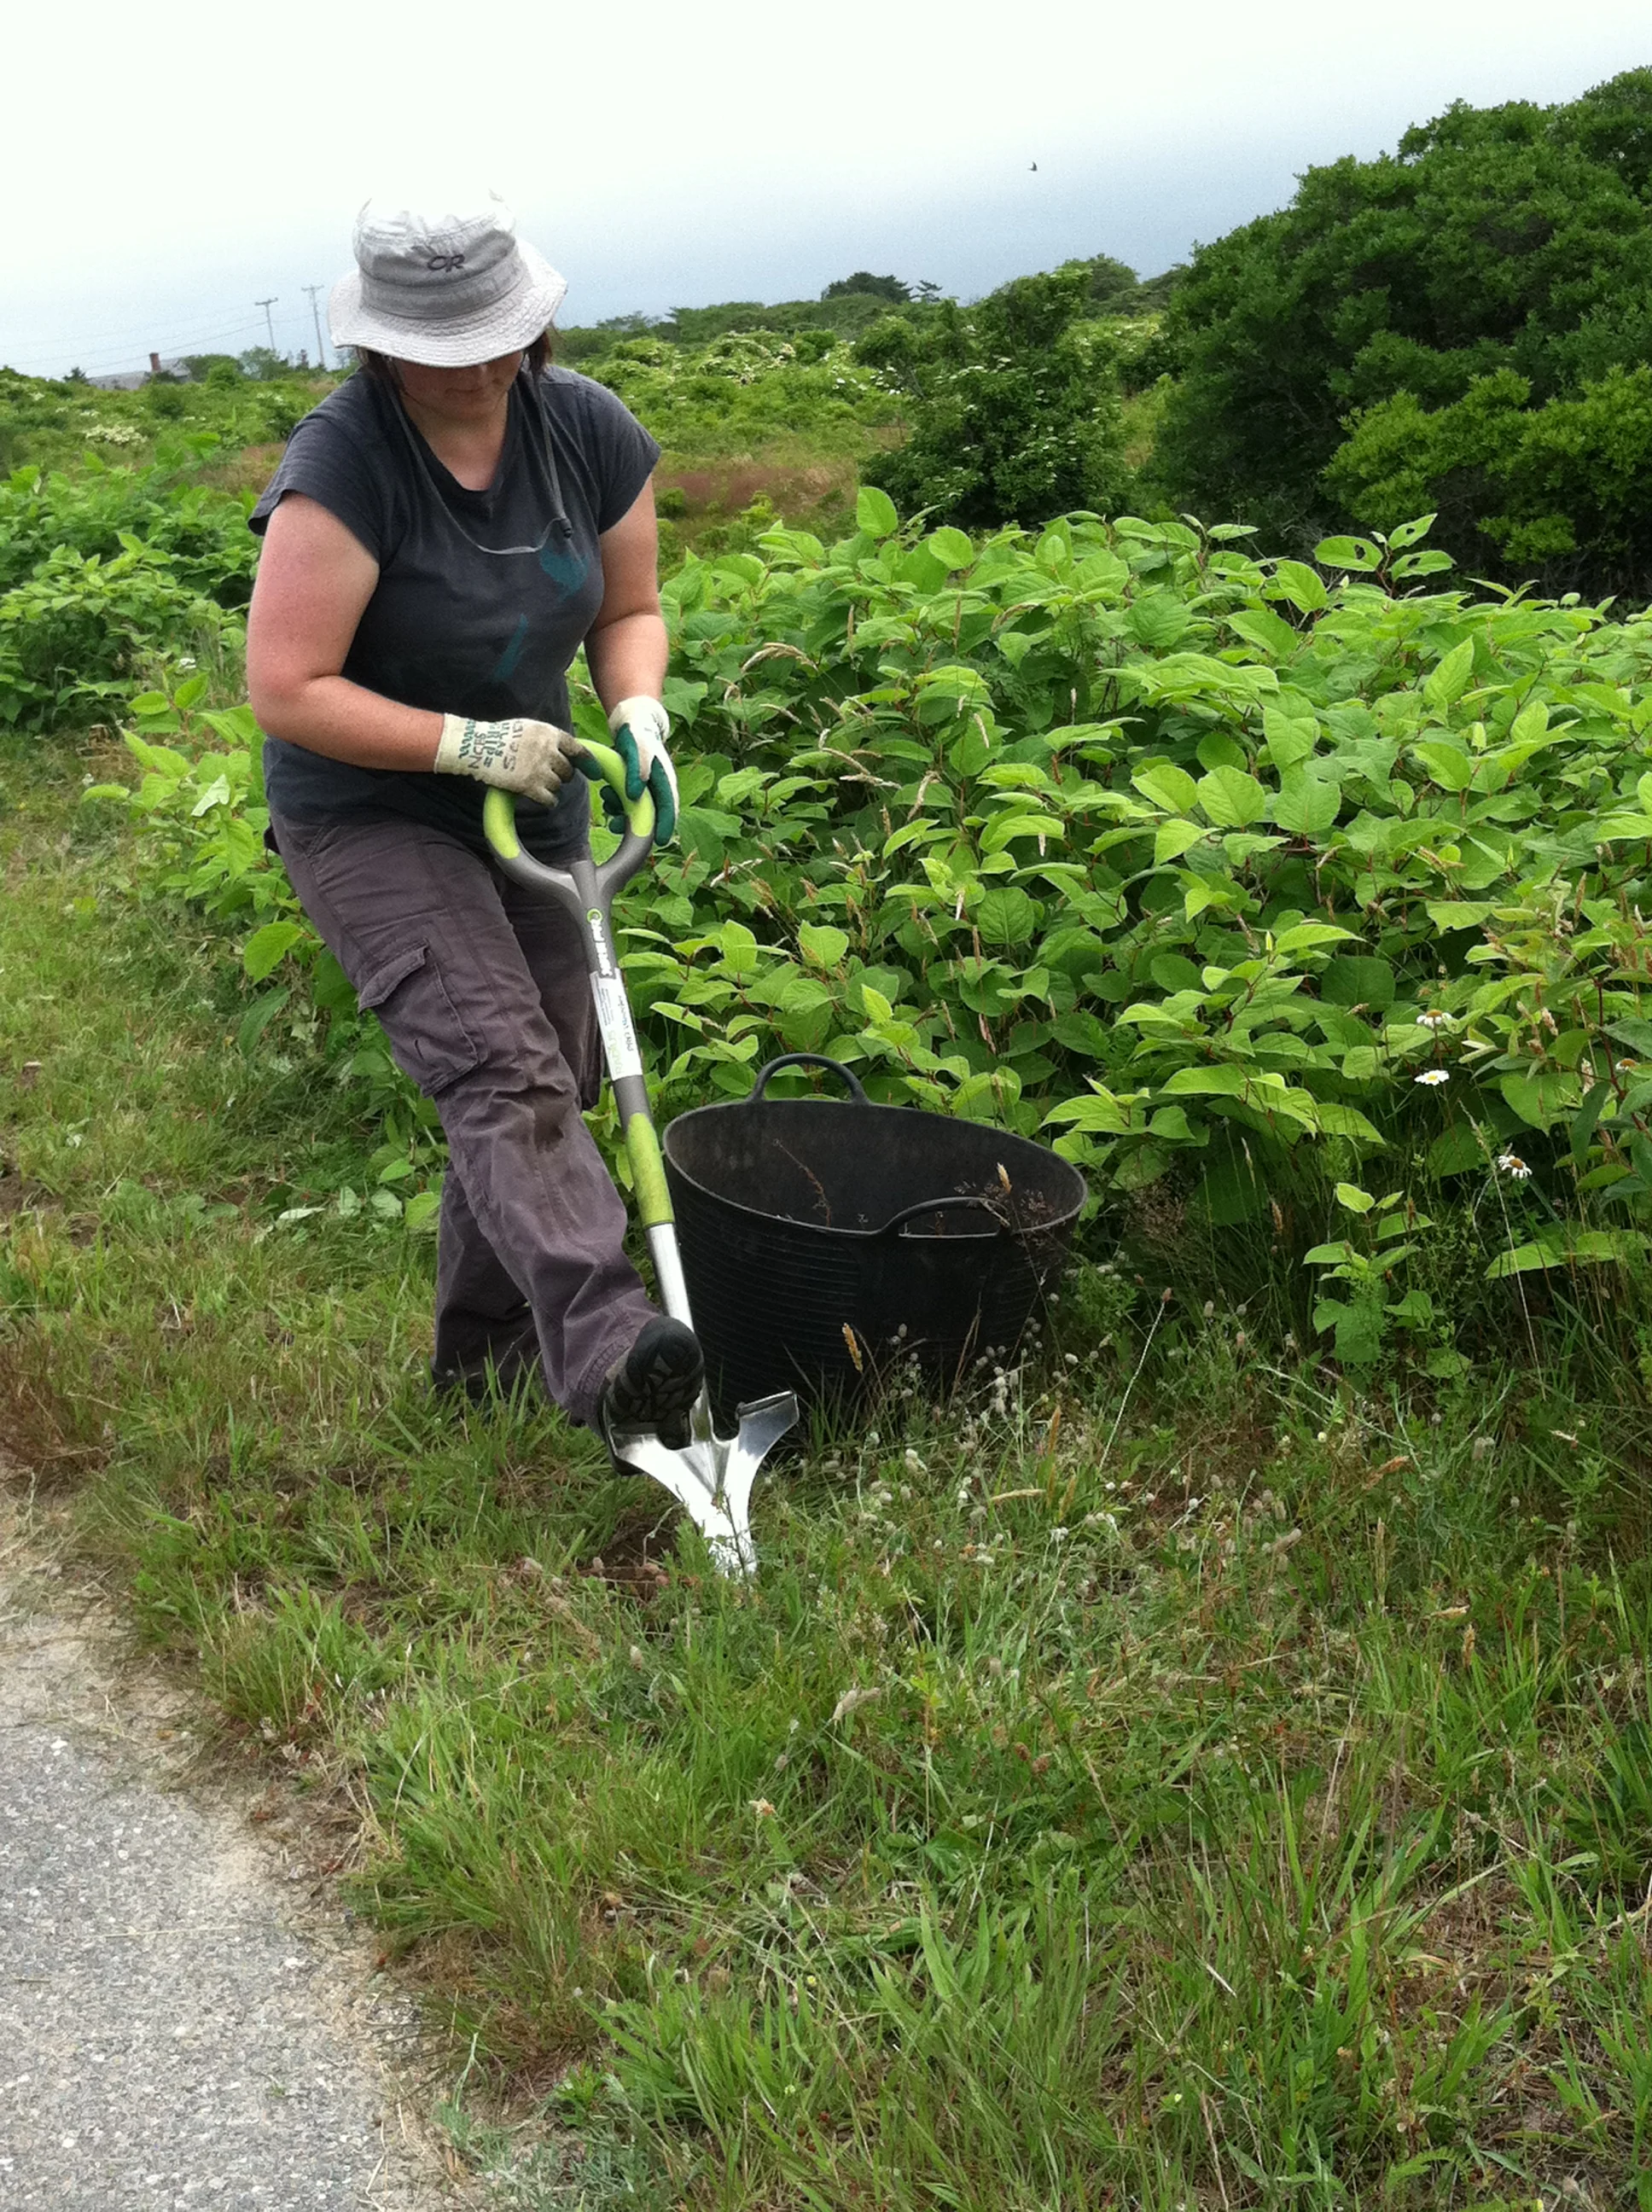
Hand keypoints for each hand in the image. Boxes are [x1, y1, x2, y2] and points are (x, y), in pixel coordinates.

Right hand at [433, 715, 579, 805]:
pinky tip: (544, 801)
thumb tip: (566, 751)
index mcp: (548, 733)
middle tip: (551, 777)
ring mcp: (538, 768)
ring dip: (552, 788)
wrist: (475, 746)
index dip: (587, 761)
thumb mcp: (527, 727)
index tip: (595, 771)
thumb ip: (546, 738)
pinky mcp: (528, 785)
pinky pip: (549, 799)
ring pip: (558, 785)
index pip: (576, 749)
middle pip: (568, 771)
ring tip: (538, 784)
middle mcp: (546, 750)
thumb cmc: (498, 736)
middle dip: (563, 776)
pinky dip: (549, 801)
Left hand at [606, 695, 677, 845]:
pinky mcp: (636, 784)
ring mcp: (648, 786)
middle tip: (617, 827)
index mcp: (664, 779)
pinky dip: (617, 803)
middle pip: (653, 814)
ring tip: (607, 807)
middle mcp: (659, 785)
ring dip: (622, 812)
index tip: (660, 841)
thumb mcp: (636, 747)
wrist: (632, 721)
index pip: (669, 808)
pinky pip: (628, 801)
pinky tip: (606, 799)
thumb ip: (636, 769)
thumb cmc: (637, 733)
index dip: (665, 826)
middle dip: (636, 824)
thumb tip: (634, 795)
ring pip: (638, 809)